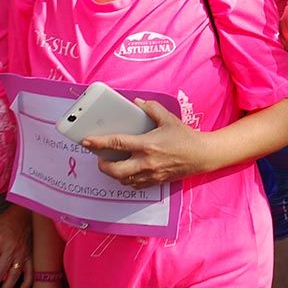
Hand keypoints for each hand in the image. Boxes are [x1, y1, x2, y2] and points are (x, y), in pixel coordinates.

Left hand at [85, 101, 209, 187]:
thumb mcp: (168, 118)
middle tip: (101, 158)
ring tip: (113, 164)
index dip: (99, 143)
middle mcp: (146, 162)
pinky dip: (127, 180)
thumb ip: (151, 108)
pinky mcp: (155, 182)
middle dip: (103, 165)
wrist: (201, 155)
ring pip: (123, 180)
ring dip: (114, 173)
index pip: (117, 143)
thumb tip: (136, 103)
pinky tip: (128, 172)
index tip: (86, 141)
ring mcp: (150, 174)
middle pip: (114, 170)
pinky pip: (135, 185)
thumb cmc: (185, 137)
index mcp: (147, 144)